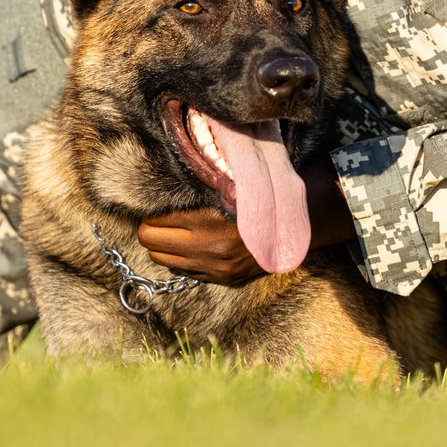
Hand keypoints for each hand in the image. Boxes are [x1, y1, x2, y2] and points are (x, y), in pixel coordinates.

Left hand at [137, 158, 355, 285]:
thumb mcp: (232, 182)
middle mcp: (209, 249)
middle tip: (155, 217)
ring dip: (163, 245)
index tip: (153, 202)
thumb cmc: (259, 196)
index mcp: (210, 221)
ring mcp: (215, 268)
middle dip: (150, 228)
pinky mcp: (222, 279)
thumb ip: (203, 179)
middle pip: (152, 242)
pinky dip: (181, 259)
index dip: (151, 210)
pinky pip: (183, 272)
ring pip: (163, 260)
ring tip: (172, 231)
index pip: (156, 221)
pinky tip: (190, 245)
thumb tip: (165, 167)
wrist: (296, 227)